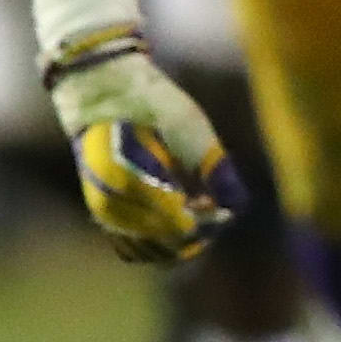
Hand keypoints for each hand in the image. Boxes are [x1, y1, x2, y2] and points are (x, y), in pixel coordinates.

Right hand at [41, 29, 243, 265]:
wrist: (103, 91)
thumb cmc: (151, 104)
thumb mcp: (191, 129)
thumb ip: (215, 170)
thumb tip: (238, 207)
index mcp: (129, 180)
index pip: (179, 226)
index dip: (210, 221)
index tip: (223, 205)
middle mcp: (109, 202)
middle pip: (168, 242)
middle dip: (199, 229)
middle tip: (212, 202)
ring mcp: (102, 211)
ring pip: (152, 250)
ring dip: (181, 237)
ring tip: (194, 204)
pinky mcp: (102, 213)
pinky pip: (135, 246)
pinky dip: (161, 240)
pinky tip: (176, 213)